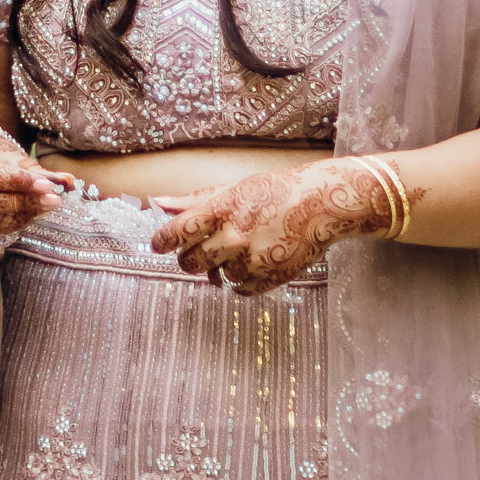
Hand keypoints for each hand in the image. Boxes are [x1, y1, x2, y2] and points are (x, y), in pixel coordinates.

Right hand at [0, 126, 66, 245]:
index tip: (47, 185)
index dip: (17, 181)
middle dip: (21, 201)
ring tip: (47, 207)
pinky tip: (32, 215)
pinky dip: (13, 224)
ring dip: (21, 215)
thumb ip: (33, 168)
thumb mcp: (3, 152)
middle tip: (52, 199)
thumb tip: (68, 181)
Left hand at [147, 156, 393, 293]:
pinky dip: (243, 280)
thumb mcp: (233, 189)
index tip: (159, 244)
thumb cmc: (274, 192)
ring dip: (222, 268)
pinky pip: (242, 290)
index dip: (162, 241)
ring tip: (240, 251)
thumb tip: (158, 204)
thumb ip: (194, 201)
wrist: (320, 205)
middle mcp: (235, 236)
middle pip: (192, 262)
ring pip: (218, 278)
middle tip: (199, 253)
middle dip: (190, 260)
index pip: (178, 231)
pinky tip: (254, 263)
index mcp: (222, 210)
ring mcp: (254, 259)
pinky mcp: (272, 277)